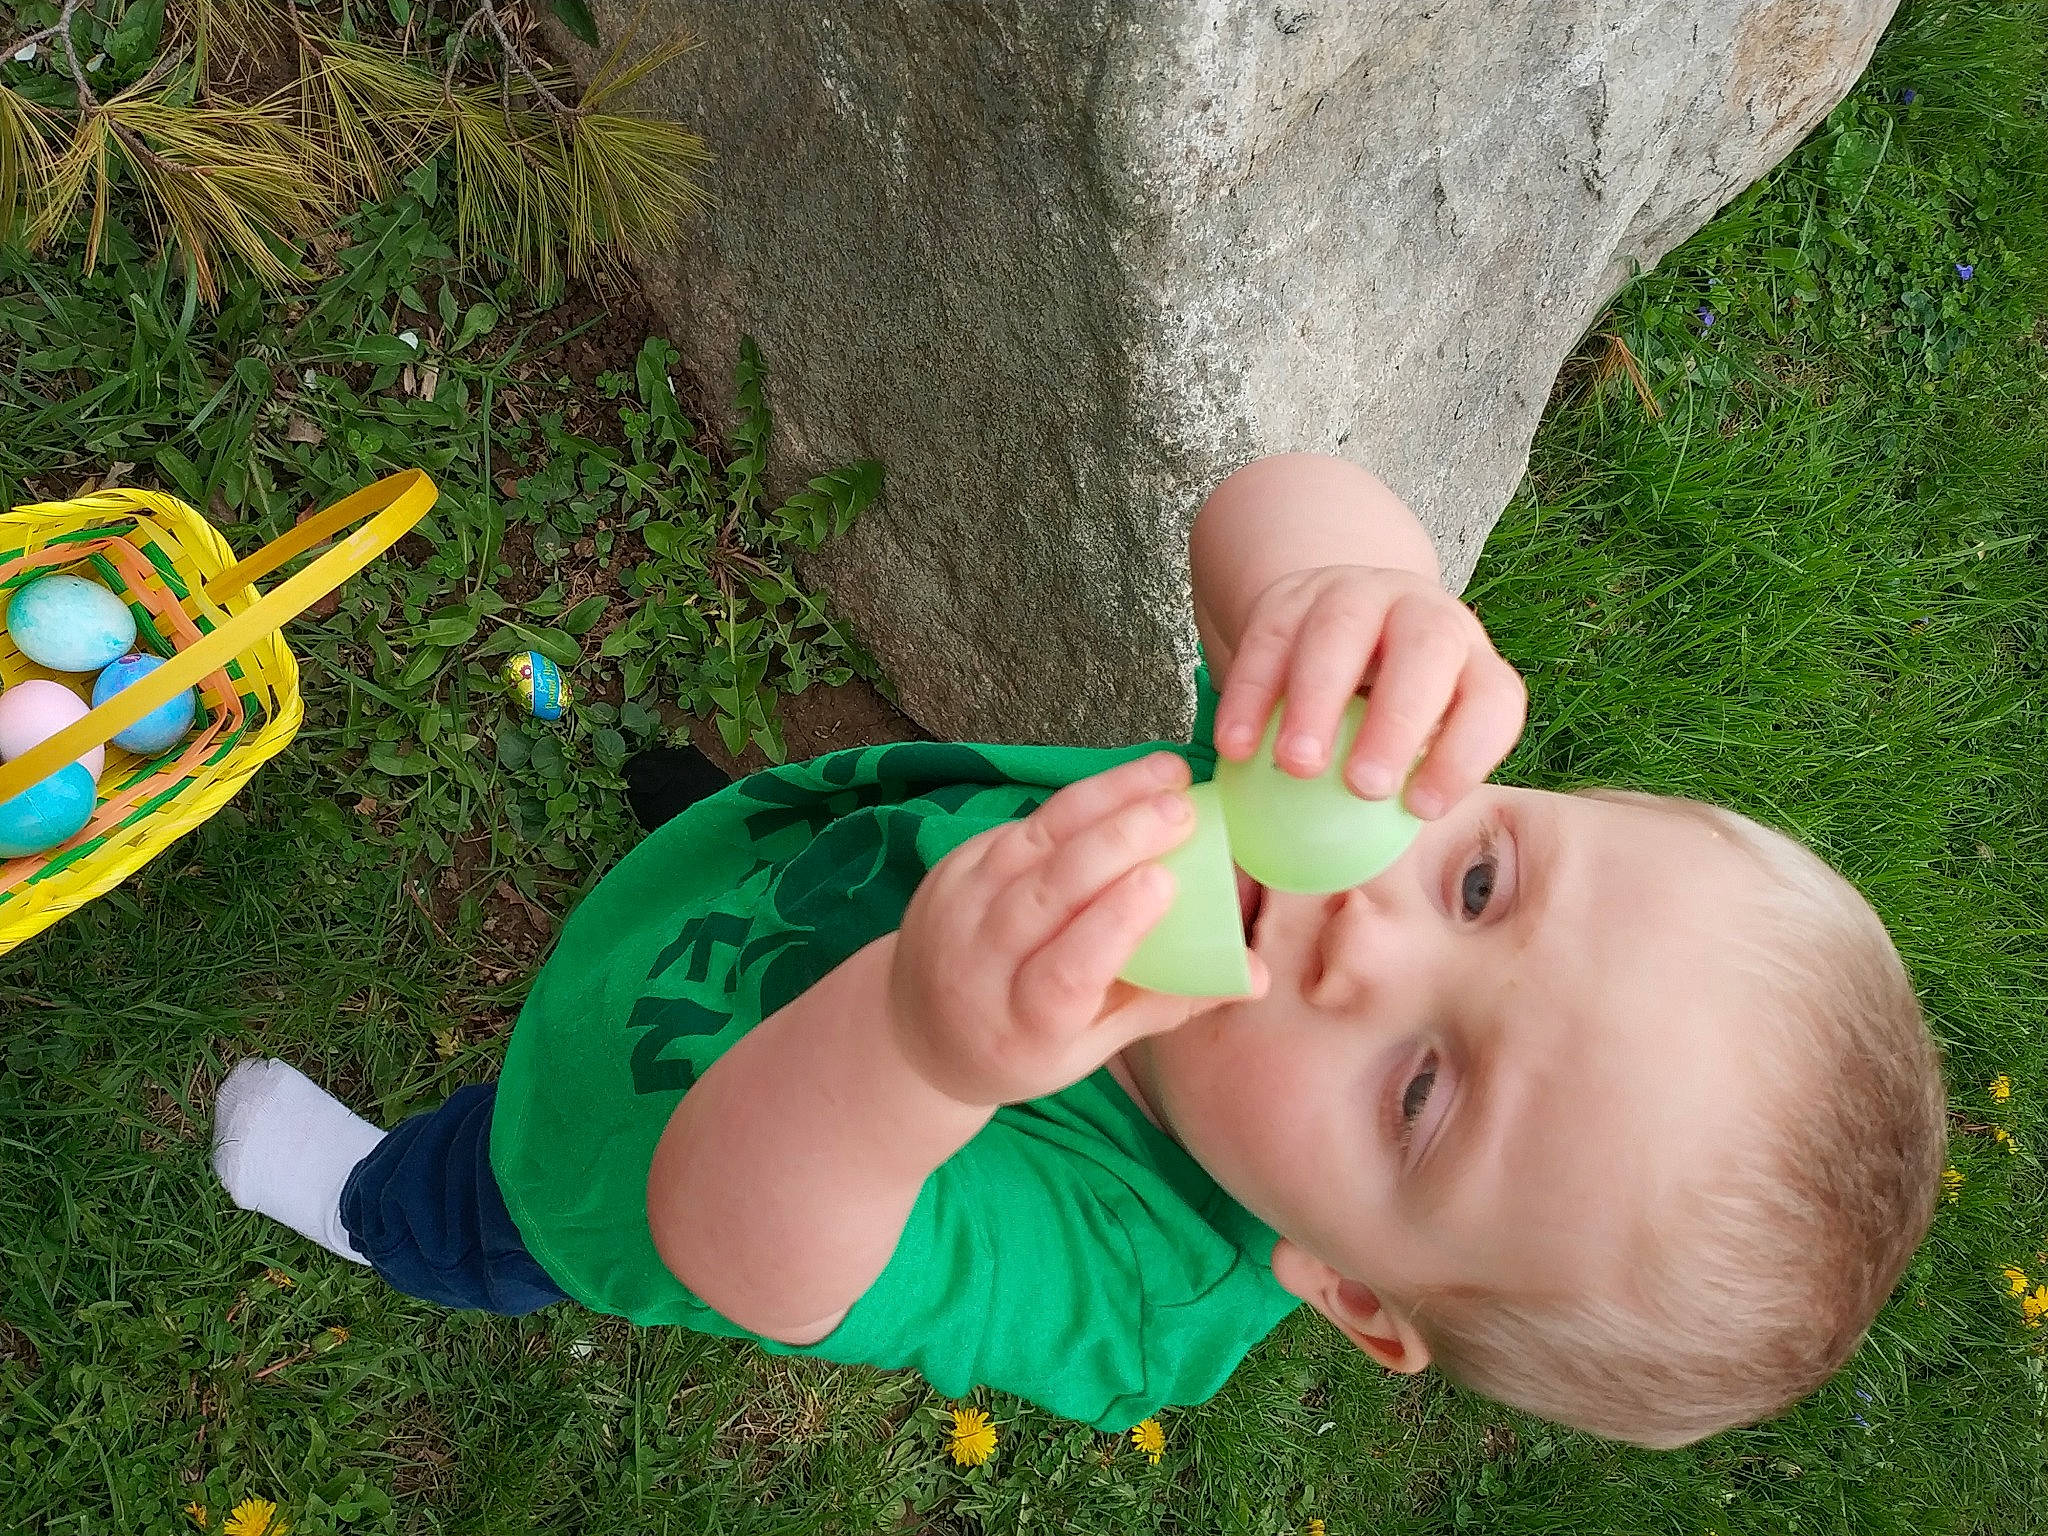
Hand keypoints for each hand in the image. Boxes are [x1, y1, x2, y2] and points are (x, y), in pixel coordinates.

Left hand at [888, 752, 1267, 1108]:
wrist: (917, 1027)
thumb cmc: (1023, 1043)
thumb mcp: (1088, 1048)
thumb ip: (1165, 1003)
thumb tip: (1255, 975)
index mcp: (1021, 1025)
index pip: (1065, 971)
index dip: (1112, 925)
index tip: (1163, 882)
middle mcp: (979, 963)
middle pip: (1047, 892)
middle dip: (1117, 843)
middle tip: (1181, 810)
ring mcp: (959, 906)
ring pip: (1034, 840)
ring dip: (1104, 800)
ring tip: (1166, 774)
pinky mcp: (953, 864)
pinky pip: (1024, 823)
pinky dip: (1079, 800)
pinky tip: (1128, 782)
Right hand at [1211, 565, 1526, 819]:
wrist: (1337, 625)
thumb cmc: (1379, 712)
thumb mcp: (1408, 740)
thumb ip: (1398, 784)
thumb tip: (1360, 862)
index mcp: (1471, 661)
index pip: (1491, 699)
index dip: (1466, 754)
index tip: (1422, 811)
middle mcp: (1424, 616)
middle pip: (1427, 648)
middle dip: (1397, 719)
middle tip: (1363, 787)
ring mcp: (1357, 595)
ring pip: (1342, 630)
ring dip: (1317, 701)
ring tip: (1296, 767)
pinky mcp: (1291, 597)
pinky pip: (1268, 638)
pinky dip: (1251, 696)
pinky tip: (1237, 748)